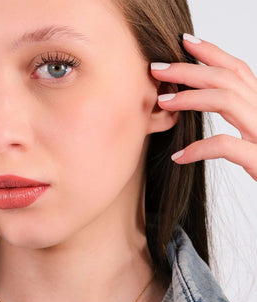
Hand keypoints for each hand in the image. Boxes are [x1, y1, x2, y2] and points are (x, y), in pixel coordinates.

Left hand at [150, 33, 256, 180]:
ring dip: (190, 98)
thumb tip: (204, 99)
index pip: (238, 69)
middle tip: (157, 68)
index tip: (184, 42)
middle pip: (227, 79)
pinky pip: (226, 146)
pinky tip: (180, 156)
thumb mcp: (254, 132)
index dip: (212, 52)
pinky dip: (199, 149)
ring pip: (227, 101)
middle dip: (189, 70)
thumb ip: (238, 115)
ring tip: (163, 102)